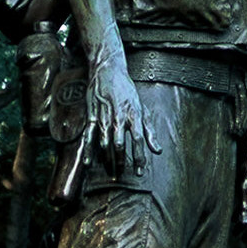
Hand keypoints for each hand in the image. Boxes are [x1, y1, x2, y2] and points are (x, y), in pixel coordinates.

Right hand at [85, 58, 160, 175]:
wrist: (108, 71)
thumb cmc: (128, 92)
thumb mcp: (142, 109)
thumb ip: (150, 132)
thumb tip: (158, 151)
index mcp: (133, 115)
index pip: (138, 140)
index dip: (139, 157)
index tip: (139, 171)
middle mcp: (119, 116)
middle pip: (120, 144)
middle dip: (120, 162)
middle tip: (121, 175)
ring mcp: (104, 116)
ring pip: (104, 142)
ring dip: (106, 159)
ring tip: (110, 172)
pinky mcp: (92, 115)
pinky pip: (89, 135)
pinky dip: (88, 150)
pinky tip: (88, 163)